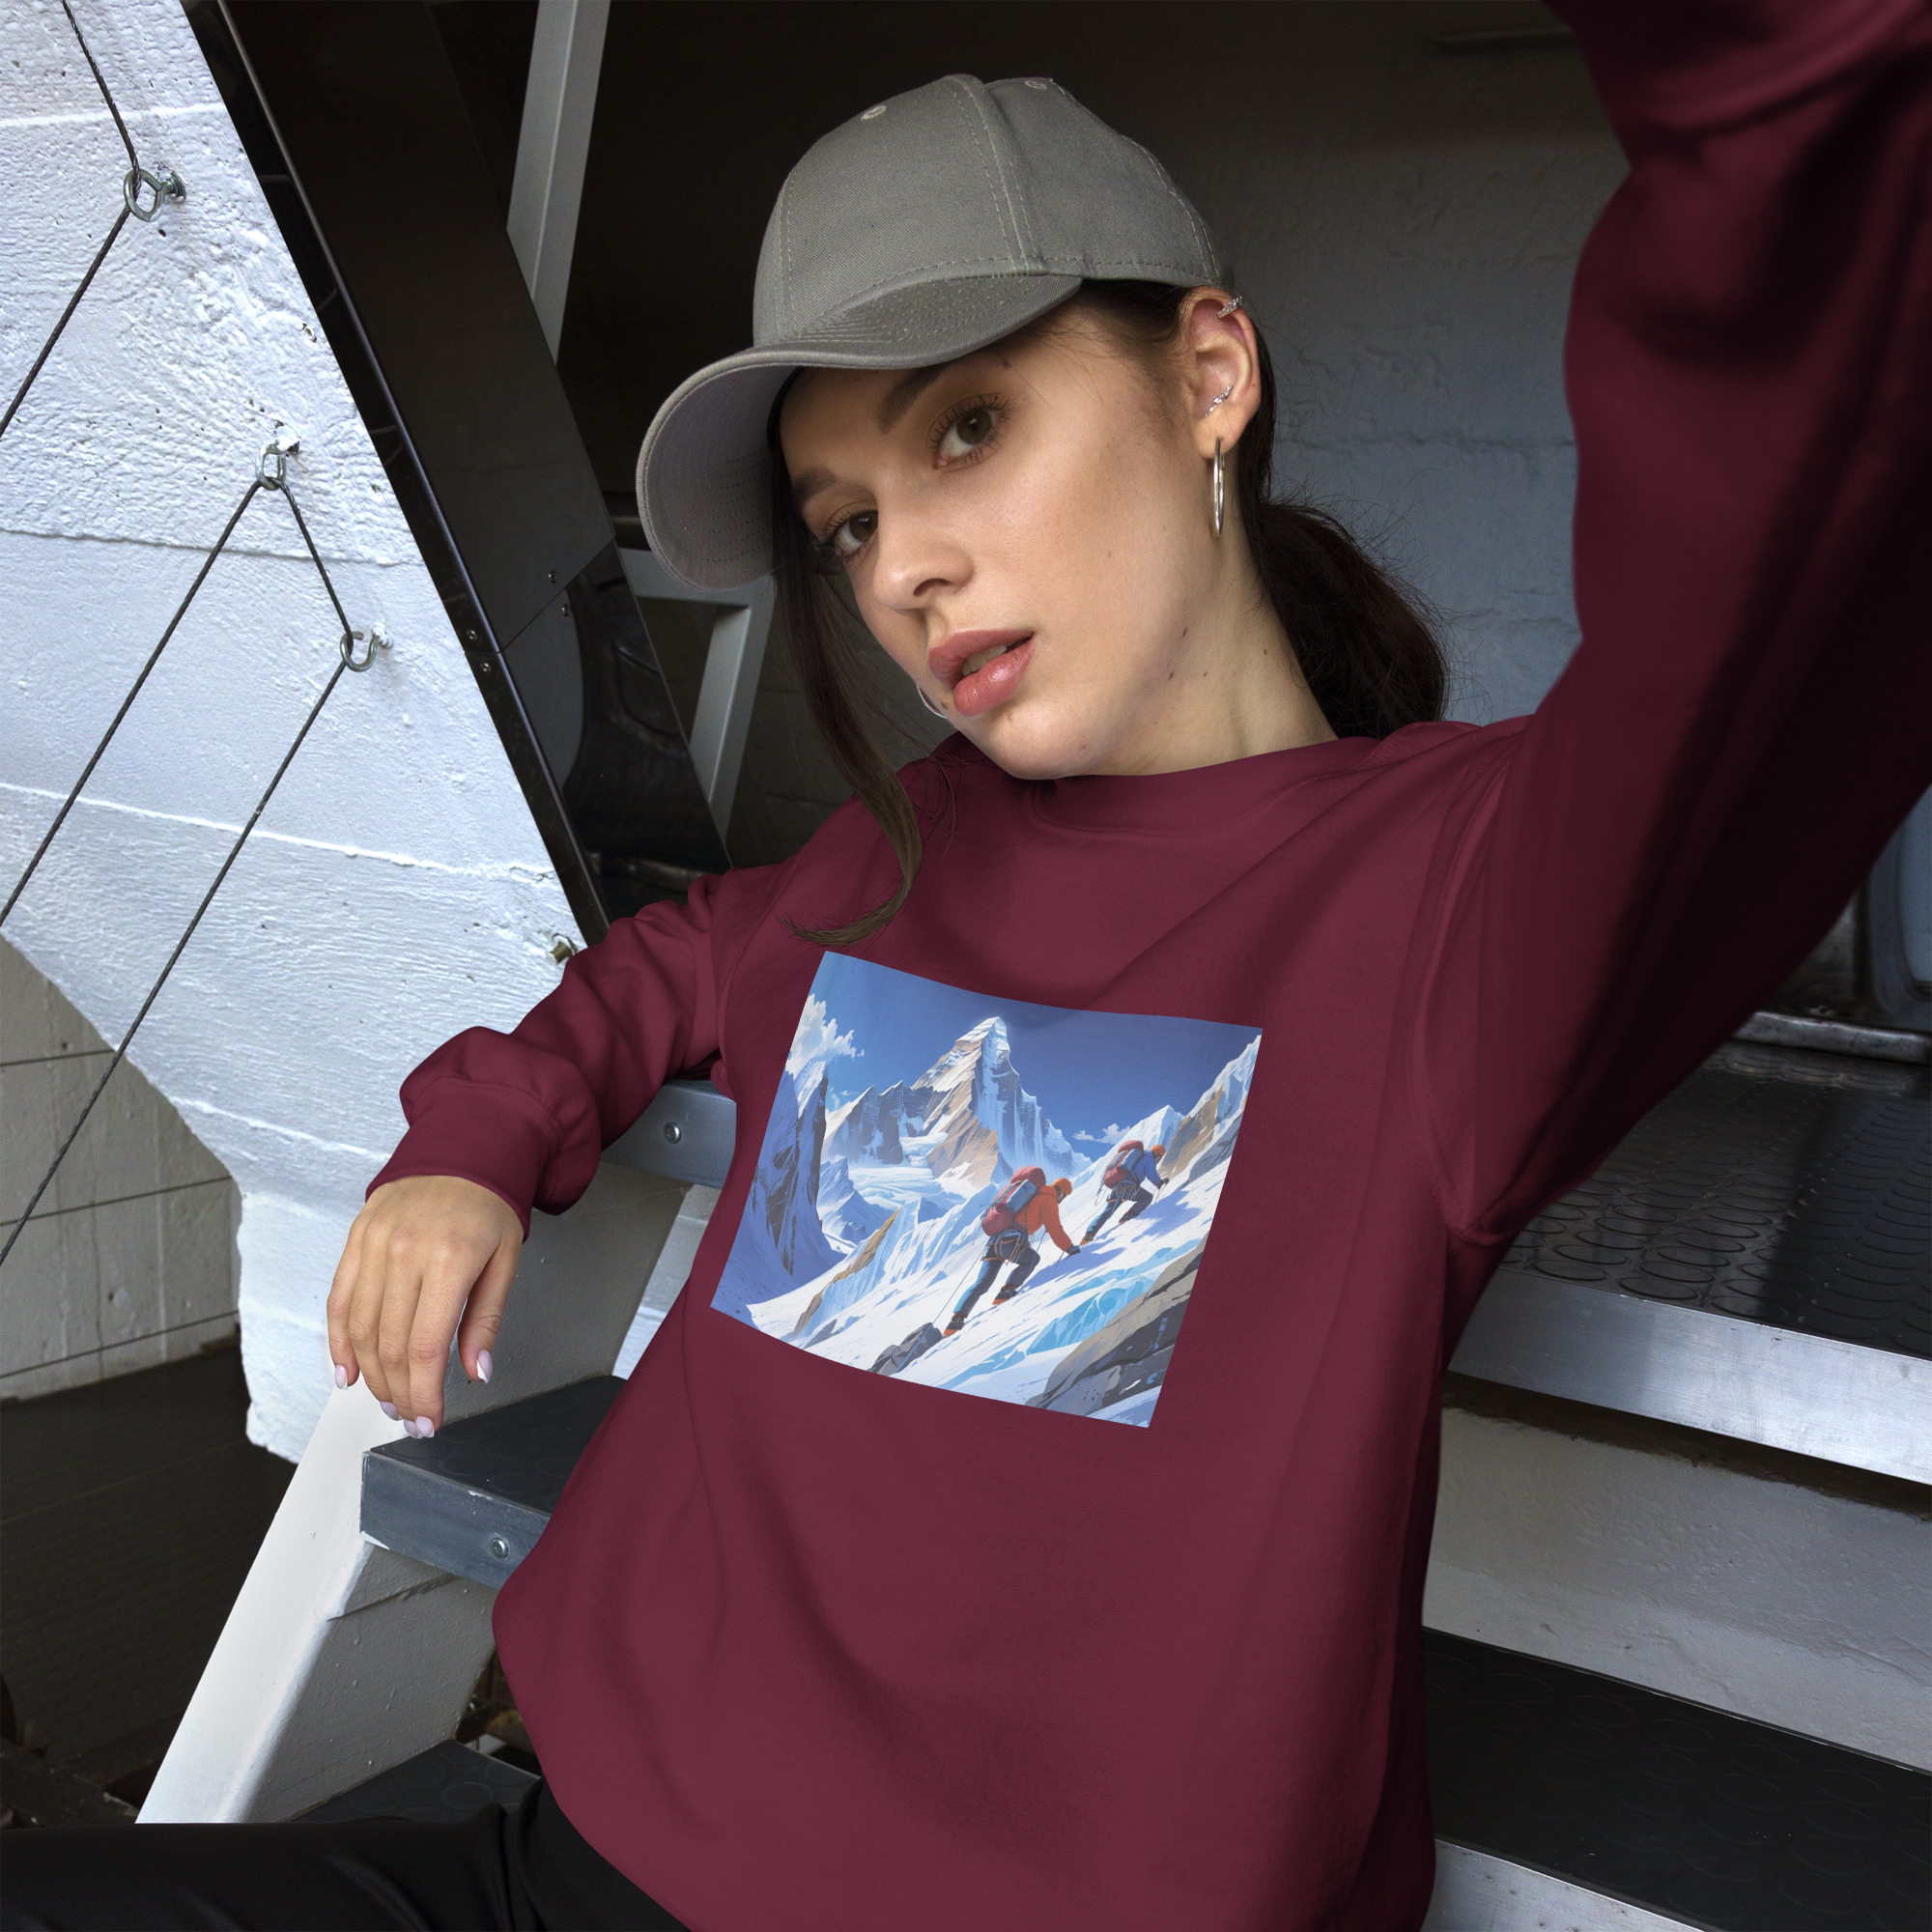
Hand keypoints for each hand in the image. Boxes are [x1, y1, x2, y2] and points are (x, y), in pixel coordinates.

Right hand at [326, 1175, 522, 1436]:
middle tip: (410, 1418)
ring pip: (360, 1328)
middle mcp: (406, 1252)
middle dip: (399, 1392)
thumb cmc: (488, 1207)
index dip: (425, 1393)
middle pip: (390, 1344)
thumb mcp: (505, 1262)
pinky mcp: (356, 1238)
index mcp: (451, 1259)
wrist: (462, 1150)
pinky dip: (338, 1341)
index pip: (426, 1346)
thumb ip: (486, 1321)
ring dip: (370, 1375)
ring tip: (386, 1399)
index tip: (430, 1420)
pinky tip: (347, 1371)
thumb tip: (477, 1373)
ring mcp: (375, 1244)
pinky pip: (338, 1300)